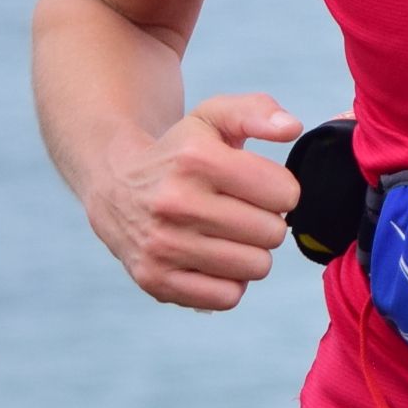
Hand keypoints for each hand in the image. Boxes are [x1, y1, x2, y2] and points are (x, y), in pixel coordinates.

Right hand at [85, 93, 303, 310]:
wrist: (115, 187)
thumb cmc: (179, 153)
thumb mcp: (213, 117)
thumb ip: (257, 111)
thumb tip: (292, 127)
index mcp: (196, 159)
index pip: (285, 193)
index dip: (280, 190)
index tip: (258, 186)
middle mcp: (176, 203)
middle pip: (273, 233)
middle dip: (266, 222)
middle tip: (242, 212)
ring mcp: (163, 245)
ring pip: (256, 267)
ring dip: (250, 253)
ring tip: (227, 235)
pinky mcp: (156, 280)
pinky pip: (228, 297)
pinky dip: (229, 281)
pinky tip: (211, 258)